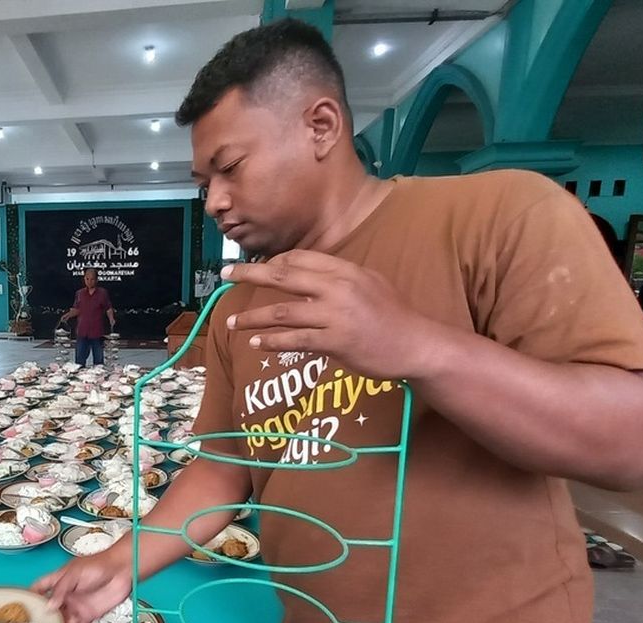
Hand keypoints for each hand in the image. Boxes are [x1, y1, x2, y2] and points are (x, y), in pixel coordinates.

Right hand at [32, 549, 130, 622]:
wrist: (122, 570)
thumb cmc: (99, 564)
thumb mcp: (74, 573)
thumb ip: (61, 589)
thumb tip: (50, 606)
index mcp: (58, 581)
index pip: (39, 588)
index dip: (30, 595)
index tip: (22, 606)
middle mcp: (66, 595)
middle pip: (50, 609)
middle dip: (44, 618)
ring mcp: (77, 605)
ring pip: (62, 620)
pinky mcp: (89, 614)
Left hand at [222, 251, 442, 379]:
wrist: (417, 344)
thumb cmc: (393, 315)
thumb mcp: (369, 283)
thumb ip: (338, 278)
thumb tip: (307, 276)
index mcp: (344, 270)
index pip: (299, 258)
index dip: (273, 263)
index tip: (256, 268)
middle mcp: (337, 288)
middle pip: (284, 276)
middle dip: (250, 274)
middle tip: (226, 275)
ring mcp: (335, 315)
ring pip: (282, 312)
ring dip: (253, 318)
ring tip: (233, 324)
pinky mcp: (335, 341)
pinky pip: (295, 340)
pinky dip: (272, 342)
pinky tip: (257, 344)